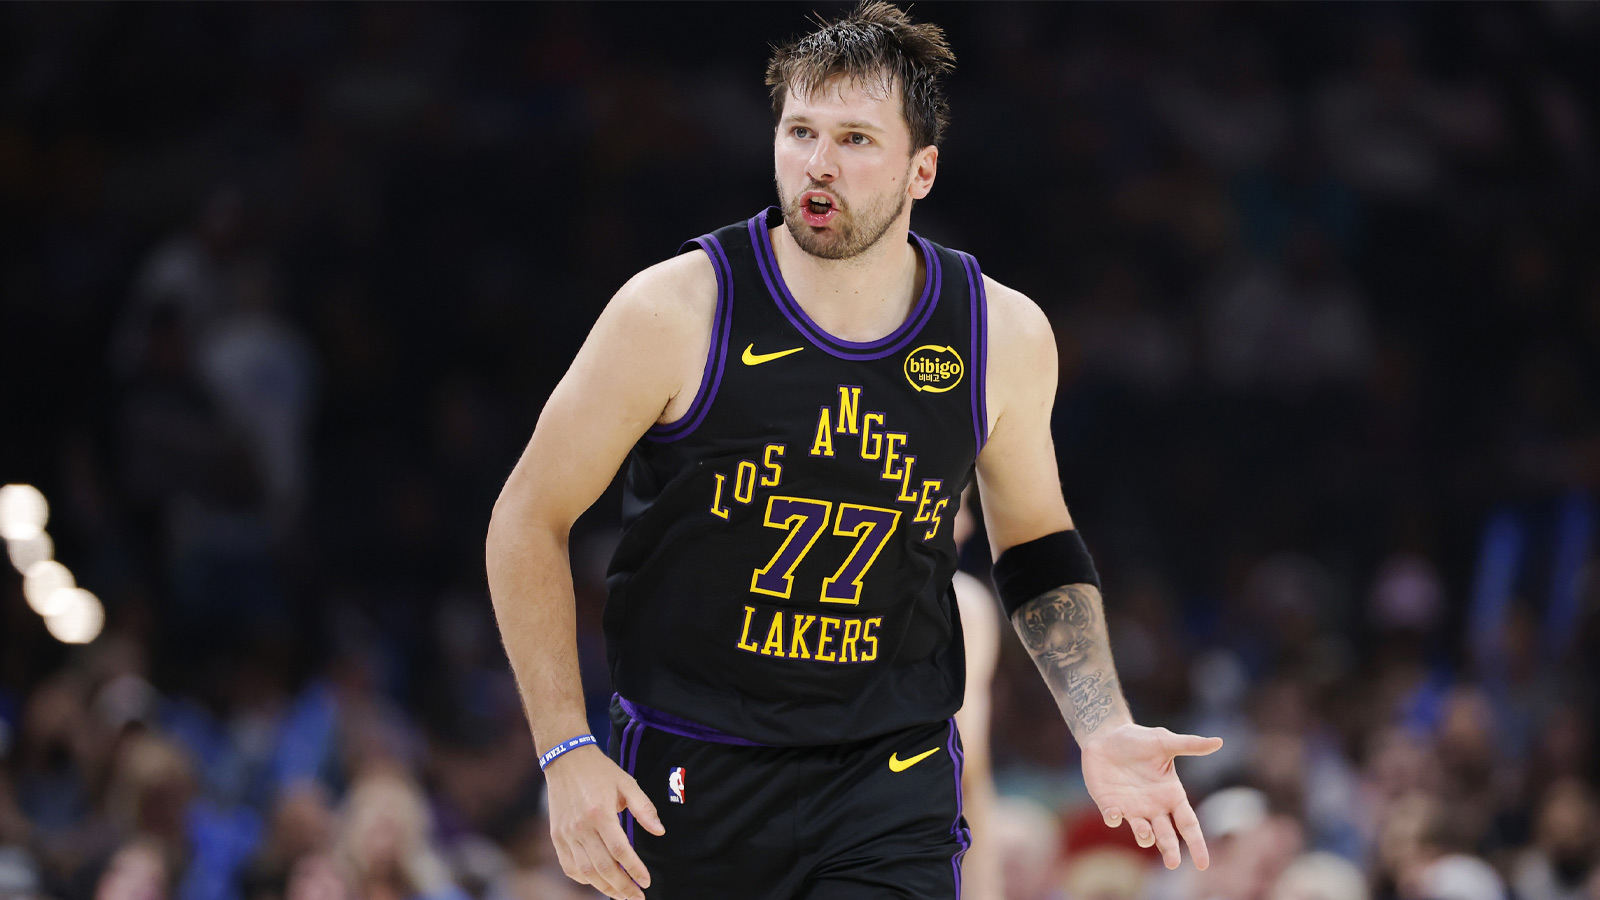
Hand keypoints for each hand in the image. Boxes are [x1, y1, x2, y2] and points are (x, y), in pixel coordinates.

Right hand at [545, 745, 665, 899]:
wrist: (565, 760)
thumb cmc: (600, 772)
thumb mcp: (627, 783)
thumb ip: (644, 808)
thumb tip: (659, 831)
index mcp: (600, 813)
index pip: (620, 850)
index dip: (635, 869)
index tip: (646, 882)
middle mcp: (581, 827)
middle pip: (603, 867)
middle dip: (622, 887)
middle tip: (637, 897)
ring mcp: (566, 834)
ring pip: (586, 872)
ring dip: (605, 888)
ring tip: (621, 895)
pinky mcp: (557, 837)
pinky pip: (569, 867)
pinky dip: (584, 879)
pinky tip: (598, 882)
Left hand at [1080, 723, 1222, 869]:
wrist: (1106, 736)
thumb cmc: (1138, 739)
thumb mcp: (1164, 741)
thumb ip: (1189, 745)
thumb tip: (1218, 741)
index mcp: (1171, 795)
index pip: (1188, 824)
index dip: (1196, 843)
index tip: (1203, 864)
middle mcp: (1153, 807)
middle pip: (1166, 836)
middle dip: (1170, 850)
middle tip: (1172, 863)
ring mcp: (1131, 808)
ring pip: (1142, 833)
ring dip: (1144, 836)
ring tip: (1146, 833)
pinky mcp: (1109, 804)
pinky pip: (1112, 818)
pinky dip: (1113, 819)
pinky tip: (1114, 813)